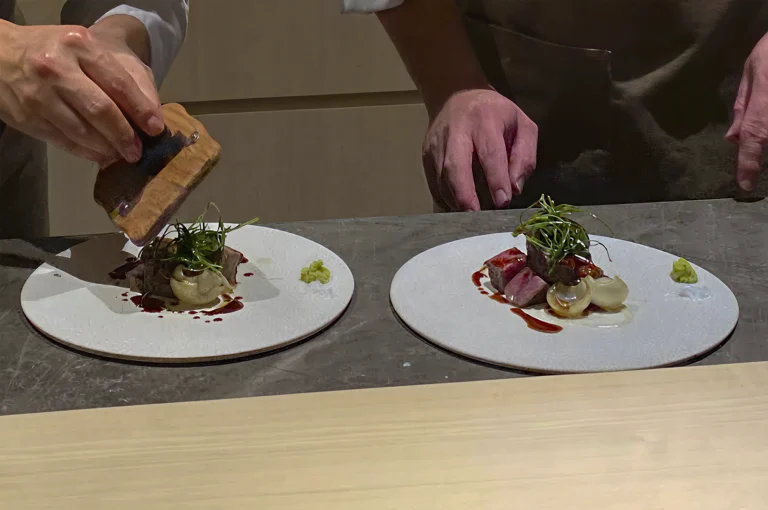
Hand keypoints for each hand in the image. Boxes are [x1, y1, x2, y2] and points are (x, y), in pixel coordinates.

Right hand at [0, 21, 162, 166]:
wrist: (1, 53)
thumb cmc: (58, 52)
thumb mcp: (91, 49)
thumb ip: (125, 77)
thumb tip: (153, 115)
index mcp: (79, 46)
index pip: (119, 83)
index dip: (141, 110)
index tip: (156, 129)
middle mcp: (57, 68)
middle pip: (101, 110)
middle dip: (125, 136)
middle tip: (138, 151)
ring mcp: (39, 94)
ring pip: (82, 131)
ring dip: (107, 148)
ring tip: (121, 155)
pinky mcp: (28, 116)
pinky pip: (64, 141)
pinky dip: (86, 152)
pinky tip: (100, 155)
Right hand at [422, 89, 537, 210]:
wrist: (456, 95)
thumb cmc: (494, 114)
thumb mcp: (522, 125)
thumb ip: (524, 156)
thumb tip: (514, 189)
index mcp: (483, 120)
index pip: (489, 153)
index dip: (496, 180)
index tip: (502, 202)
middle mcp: (456, 131)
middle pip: (455, 167)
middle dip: (465, 195)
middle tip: (477, 217)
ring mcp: (436, 144)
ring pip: (441, 179)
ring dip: (456, 202)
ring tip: (471, 217)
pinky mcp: (426, 155)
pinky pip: (433, 184)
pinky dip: (445, 200)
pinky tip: (459, 209)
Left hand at [726, 32, 767, 191]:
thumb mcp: (753, 73)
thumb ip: (743, 107)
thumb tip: (733, 138)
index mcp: (763, 109)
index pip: (753, 143)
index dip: (748, 166)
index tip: (745, 186)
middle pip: (766, 139)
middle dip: (759, 150)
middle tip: (749, 161)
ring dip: (764, 131)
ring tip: (760, 108)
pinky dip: (767, 125)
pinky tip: (764, 110)